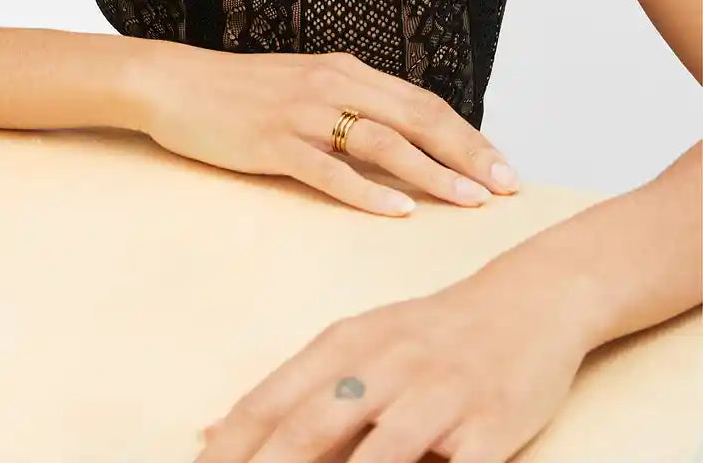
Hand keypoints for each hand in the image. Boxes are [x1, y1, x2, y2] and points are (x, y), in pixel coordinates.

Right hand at [133, 43, 519, 215]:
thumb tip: (399, 135)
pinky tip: (398, 210)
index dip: (466, 134)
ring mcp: (302, 114)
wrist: (175, 82)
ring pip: (383, 142)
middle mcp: (332, 86)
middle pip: (415, 118)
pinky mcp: (273, 142)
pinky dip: (368, 190)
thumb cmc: (240, 91)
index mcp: (345, 71)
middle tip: (506, 187)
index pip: (422, 102)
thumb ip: (350, 104)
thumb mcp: (304, 86)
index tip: (501, 165)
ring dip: (432, 172)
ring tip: (469, 200)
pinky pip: (329, 169)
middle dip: (467, 152)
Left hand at [193, 263, 590, 461]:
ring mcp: (438, 395)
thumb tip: (216, 434)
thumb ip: (297, 390)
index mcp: (345, 345)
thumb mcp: (360, 345)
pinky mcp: (489, 426)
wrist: (529, 299)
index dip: (230, 448)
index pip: (271, 402)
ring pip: (380, 455)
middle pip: (311, 428)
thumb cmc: (432, 332)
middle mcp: (385, 365)